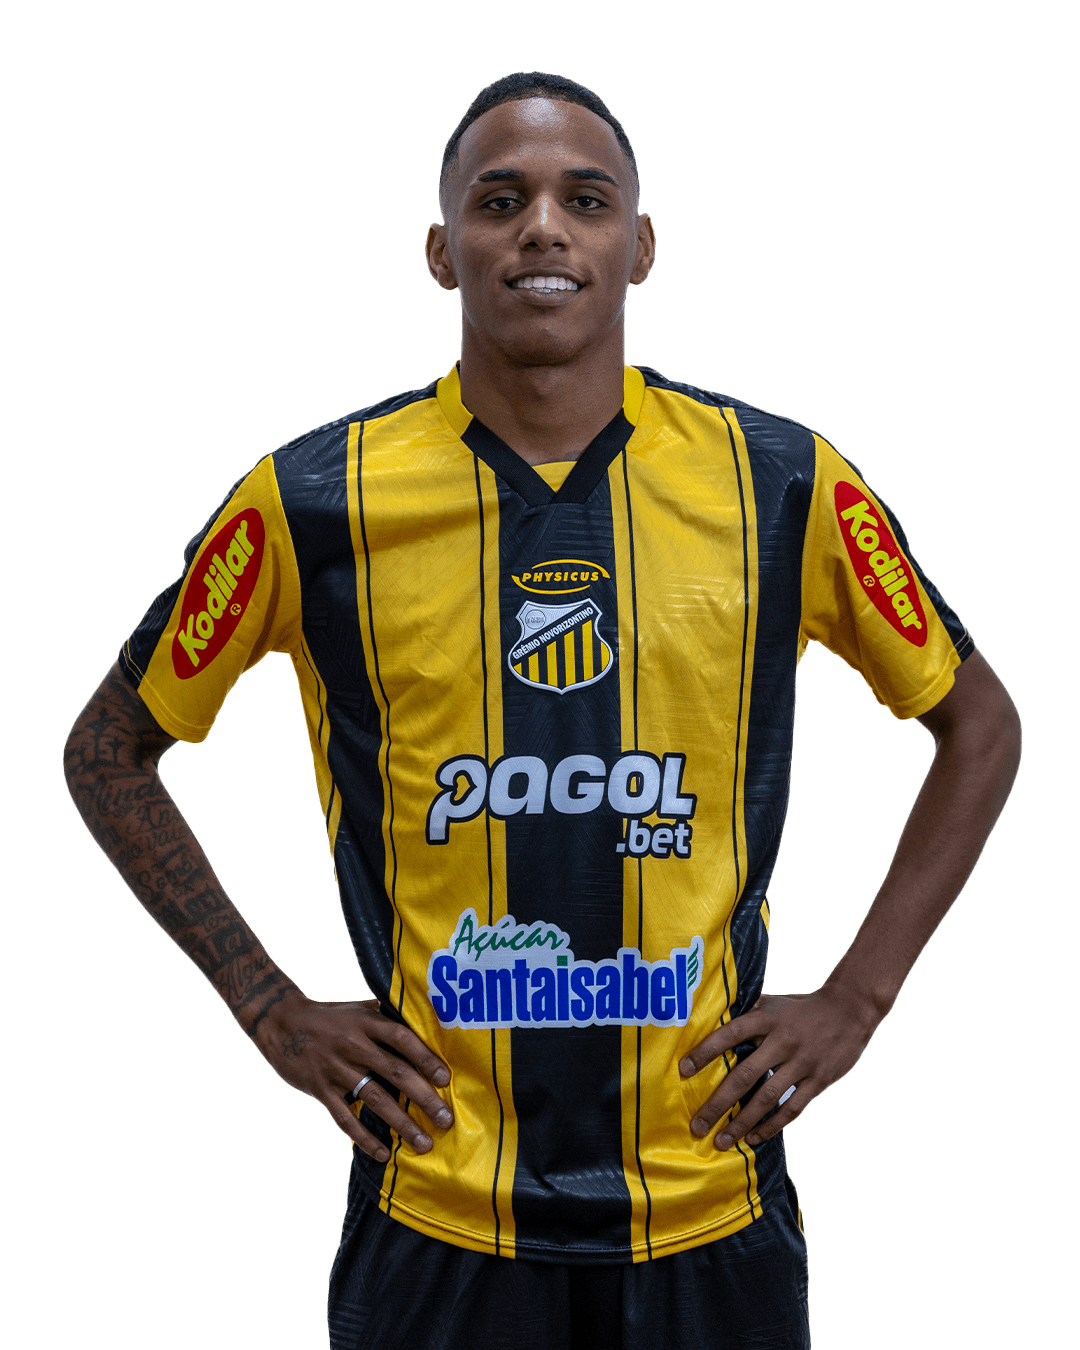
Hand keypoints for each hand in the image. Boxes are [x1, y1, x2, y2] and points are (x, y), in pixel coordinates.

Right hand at [255, 989, 452, 1162]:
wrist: (282, 1022)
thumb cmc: (330, 1017)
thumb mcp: (359, 1009)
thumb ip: (387, 1016)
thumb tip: (424, 1019)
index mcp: (367, 1023)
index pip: (402, 1038)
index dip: (425, 1057)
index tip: (445, 1079)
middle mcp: (354, 1045)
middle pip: (396, 1073)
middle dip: (424, 1098)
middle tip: (446, 1120)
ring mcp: (337, 1069)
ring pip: (375, 1100)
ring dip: (402, 1123)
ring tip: (423, 1143)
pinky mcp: (321, 1090)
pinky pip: (345, 1118)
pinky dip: (364, 1138)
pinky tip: (383, 1153)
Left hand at [679, 985, 881, 1150]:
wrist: (850, 1010)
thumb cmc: (803, 1007)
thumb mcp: (774, 1003)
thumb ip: (749, 1014)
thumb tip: (716, 1020)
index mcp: (766, 1019)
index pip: (730, 1034)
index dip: (705, 1051)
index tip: (683, 1070)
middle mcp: (781, 1041)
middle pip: (744, 1075)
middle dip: (718, 1103)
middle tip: (697, 1126)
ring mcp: (801, 1063)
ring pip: (766, 1098)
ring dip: (742, 1122)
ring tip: (723, 1141)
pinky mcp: (818, 1080)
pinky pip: (791, 1108)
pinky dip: (771, 1125)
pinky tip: (754, 1138)